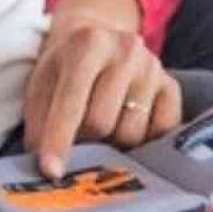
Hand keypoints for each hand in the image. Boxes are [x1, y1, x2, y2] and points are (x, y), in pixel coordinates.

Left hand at [23, 17, 182, 178]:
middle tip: (78, 134)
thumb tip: (49, 169)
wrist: (99, 40)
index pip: (71, 102)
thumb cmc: (65, 70)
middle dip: (84, 140)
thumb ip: (41, 125)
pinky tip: (126, 125)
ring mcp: (153, 68)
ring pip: (130, 134)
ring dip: (112, 143)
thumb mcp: (42, 86)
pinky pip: (158, 136)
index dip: (58, 140)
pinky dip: (140, 143)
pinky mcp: (172, 88)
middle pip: (101, 123)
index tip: (51, 171)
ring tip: (104, 125)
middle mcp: (126, 50)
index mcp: (88, 44)